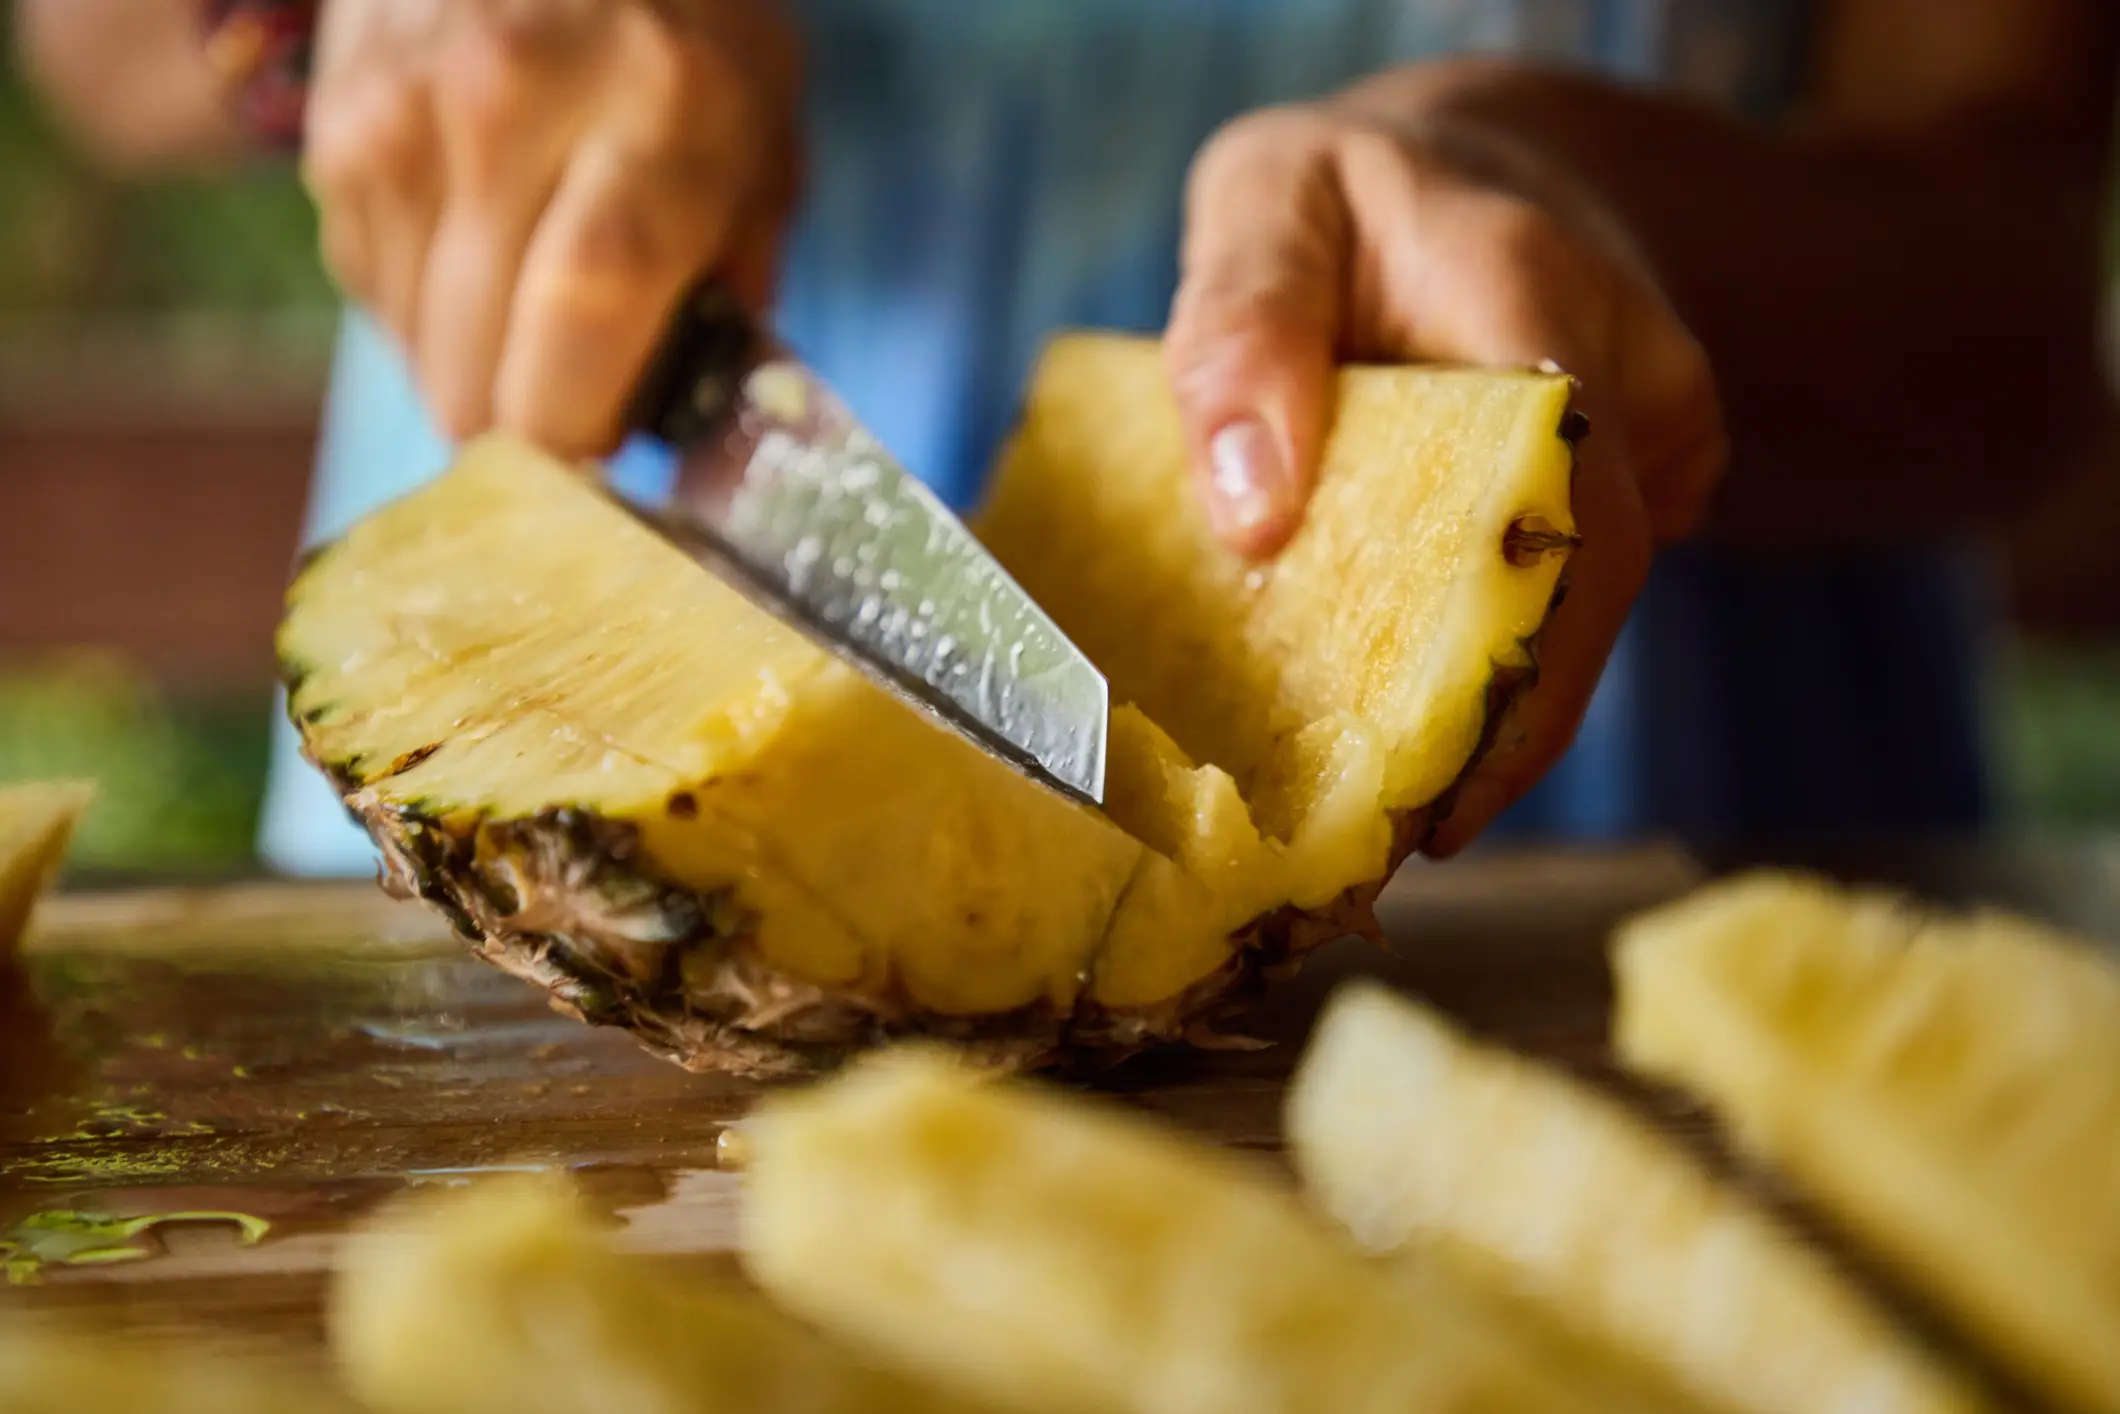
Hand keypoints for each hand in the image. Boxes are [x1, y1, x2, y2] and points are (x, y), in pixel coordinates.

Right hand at [302, 0, 799, 457]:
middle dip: (528, 429)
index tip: (604, 467)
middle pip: (474, 371)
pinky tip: (479, 250)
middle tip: (581, 401)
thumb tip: (695, 437)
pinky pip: (370, 286)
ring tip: (534, 304)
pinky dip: (426, 306)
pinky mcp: (331, 125)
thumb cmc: (687, 24)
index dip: (579, 436)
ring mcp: (400, 116)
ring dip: (474, 366)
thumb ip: (739, 285)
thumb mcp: (764, 134)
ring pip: (412, 346)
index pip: (581, 329)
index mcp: (656, 114)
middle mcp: (508, 111)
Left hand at [1164, 64, 1726, 855]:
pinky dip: (1494, 666)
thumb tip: (1253, 517)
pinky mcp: (1643, 484)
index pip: (1564, 504)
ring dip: (1497, 718)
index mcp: (1535, 292)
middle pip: (1592, 594)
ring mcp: (1656, 434)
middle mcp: (1633, 371)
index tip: (1437, 800)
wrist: (1464, 182)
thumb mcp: (1264, 203)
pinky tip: (1418, 737)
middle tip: (1395, 855)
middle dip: (1499, 737)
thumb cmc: (1344, 200)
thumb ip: (1242, 329)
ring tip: (1395, 830)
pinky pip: (1571, 595)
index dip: (1516, 673)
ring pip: (1588, 612)